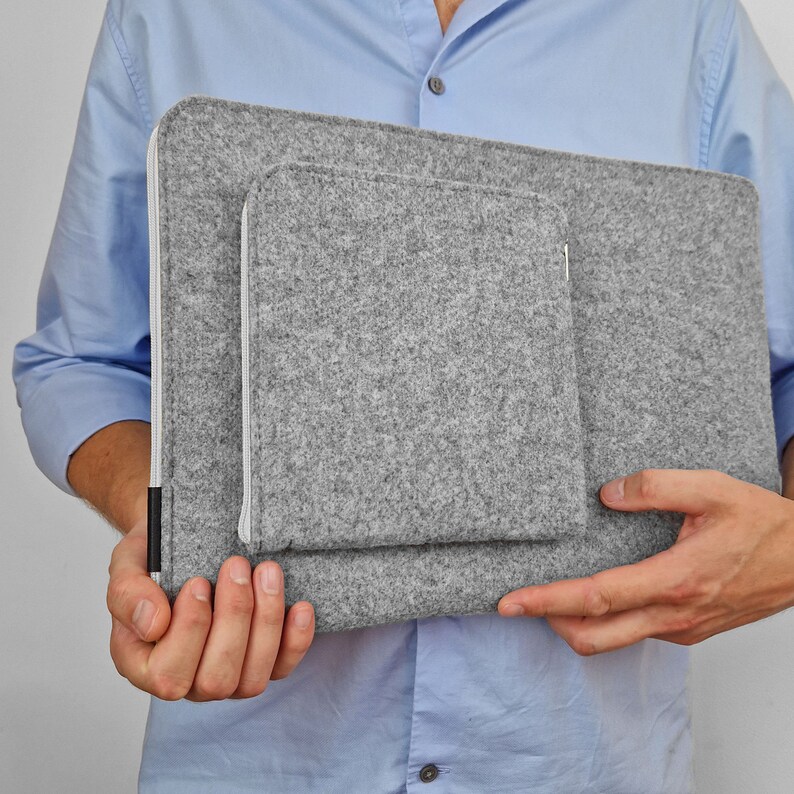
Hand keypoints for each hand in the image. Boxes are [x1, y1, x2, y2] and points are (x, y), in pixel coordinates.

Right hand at [107, 518, 314, 700]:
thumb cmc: (152, 559)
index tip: (198, 583)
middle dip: (235, 618)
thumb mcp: (126, 565)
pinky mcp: (261, 663)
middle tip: (236, 566)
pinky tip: (301, 607)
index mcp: (144, 664)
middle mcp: (186, 681)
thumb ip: (128, 594)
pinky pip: (283, 667)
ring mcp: (227, 676)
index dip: (190, 631)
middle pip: (217, 678)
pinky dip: (296, 640)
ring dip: (267, 621)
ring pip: (254, 677)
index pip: (169, 675)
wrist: (180, 542)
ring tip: (267, 571)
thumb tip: (153, 624)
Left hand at [497, 468, 793, 655]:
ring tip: (550, 596)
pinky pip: (635, 634)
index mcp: (676, 579)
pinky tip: (597, 597)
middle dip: (548, 622)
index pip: (595, 598)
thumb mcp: (712, 488)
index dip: (546, 600)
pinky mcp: (688, 630)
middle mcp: (675, 613)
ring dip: (576, 624)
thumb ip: (656, 486)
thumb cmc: (762, 524)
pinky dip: (605, 622)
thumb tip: (606, 494)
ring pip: (614, 640)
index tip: (510, 601)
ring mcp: (682, 628)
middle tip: (517, 603)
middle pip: (594, 637)